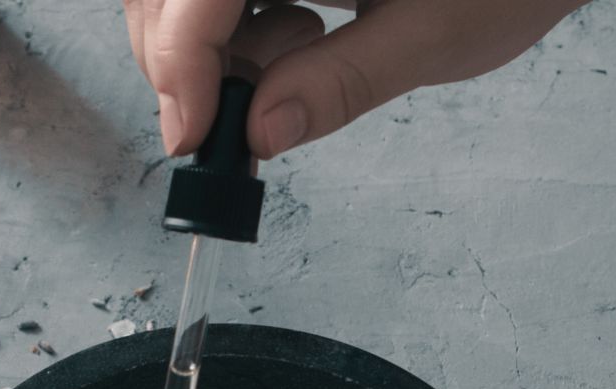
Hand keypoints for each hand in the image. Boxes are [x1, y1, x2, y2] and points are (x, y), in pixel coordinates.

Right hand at [124, 0, 590, 158]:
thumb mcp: (436, 34)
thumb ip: (341, 83)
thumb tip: (259, 134)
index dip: (179, 62)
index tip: (192, 135)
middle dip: (178, 61)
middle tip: (234, 120)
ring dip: (199, 46)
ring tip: (294, 53)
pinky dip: (223, 27)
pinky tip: (294, 32)